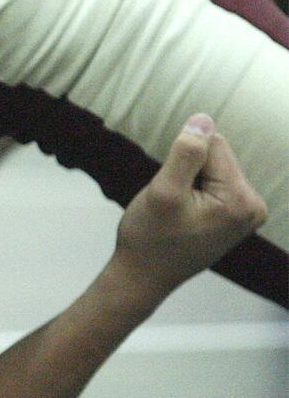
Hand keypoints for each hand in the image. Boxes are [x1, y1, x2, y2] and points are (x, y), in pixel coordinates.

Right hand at [111, 114, 266, 296]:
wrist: (142, 278)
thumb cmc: (149, 239)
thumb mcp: (163, 191)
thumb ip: (186, 153)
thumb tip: (203, 119)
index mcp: (242, 199)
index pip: (214, 146)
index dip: (181, 161)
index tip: (171, 192)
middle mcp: (254, 206)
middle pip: (216, 157)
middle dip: (186, 172)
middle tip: (170, 205)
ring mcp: (247, 214)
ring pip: (212, 171)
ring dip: (187, 184)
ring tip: (175, 214)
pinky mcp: (235, 217)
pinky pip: (212, 186)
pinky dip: (192, 194)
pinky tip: (182, 218)